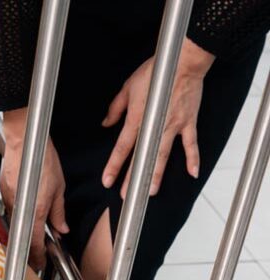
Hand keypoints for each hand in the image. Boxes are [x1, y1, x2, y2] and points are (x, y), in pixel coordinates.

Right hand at [1, 108, 68, 269]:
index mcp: (35, 211)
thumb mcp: (59, 187)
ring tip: (35, 233)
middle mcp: (19, 209)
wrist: (24, 141)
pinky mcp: (4, 193)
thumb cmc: (42, 159)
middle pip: (23, 236)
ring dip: (26, 230)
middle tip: (38, 255)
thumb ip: (58, 211)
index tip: (40, 265)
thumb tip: (61, 228)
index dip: (38, 257)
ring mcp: (8, 201)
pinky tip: (28, 212)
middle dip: (30, 247)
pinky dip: (21, 216)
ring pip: (17, 224)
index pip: (35, 244)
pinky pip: (13, 211)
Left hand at [102, 38, 214, 197]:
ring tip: (151, 192)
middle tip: (127, 196)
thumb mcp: (127, 88)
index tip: (107, 181)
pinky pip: (191, 144)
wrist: (182, 62)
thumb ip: (116, 109)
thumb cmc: (154, 73)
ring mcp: (173, 127)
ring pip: (163, 156)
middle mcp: (154, 127)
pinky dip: (193, 159)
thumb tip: (106, 124)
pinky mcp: (188, 123)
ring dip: (157, 175)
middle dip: (133, 178)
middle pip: (141, 158)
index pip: (122, 148)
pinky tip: (192, 174)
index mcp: (136, 120)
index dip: (114, 166)